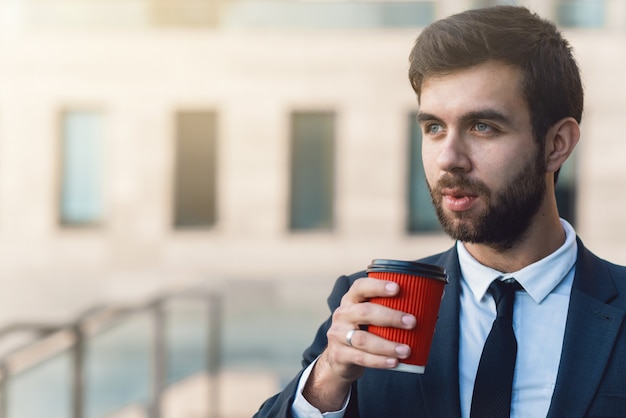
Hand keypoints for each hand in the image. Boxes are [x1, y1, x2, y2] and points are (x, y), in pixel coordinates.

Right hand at [302, 277, 415, 411]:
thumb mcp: (369, 317)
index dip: (378, 286)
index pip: (360, 287)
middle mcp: (343, 314)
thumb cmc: (363, 331)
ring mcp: (338, 335)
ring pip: (363, 339)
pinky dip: (379, 361)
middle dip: (390, 316)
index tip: (397, 288)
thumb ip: (391, 310)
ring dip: (387, 345)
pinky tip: (394, 362)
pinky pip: (361, 358)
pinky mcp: (340, 354)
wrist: (339, 359)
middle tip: (412, 322)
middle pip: (364, 312)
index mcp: (351, 300)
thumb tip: (432, 306)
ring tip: (406, 350)